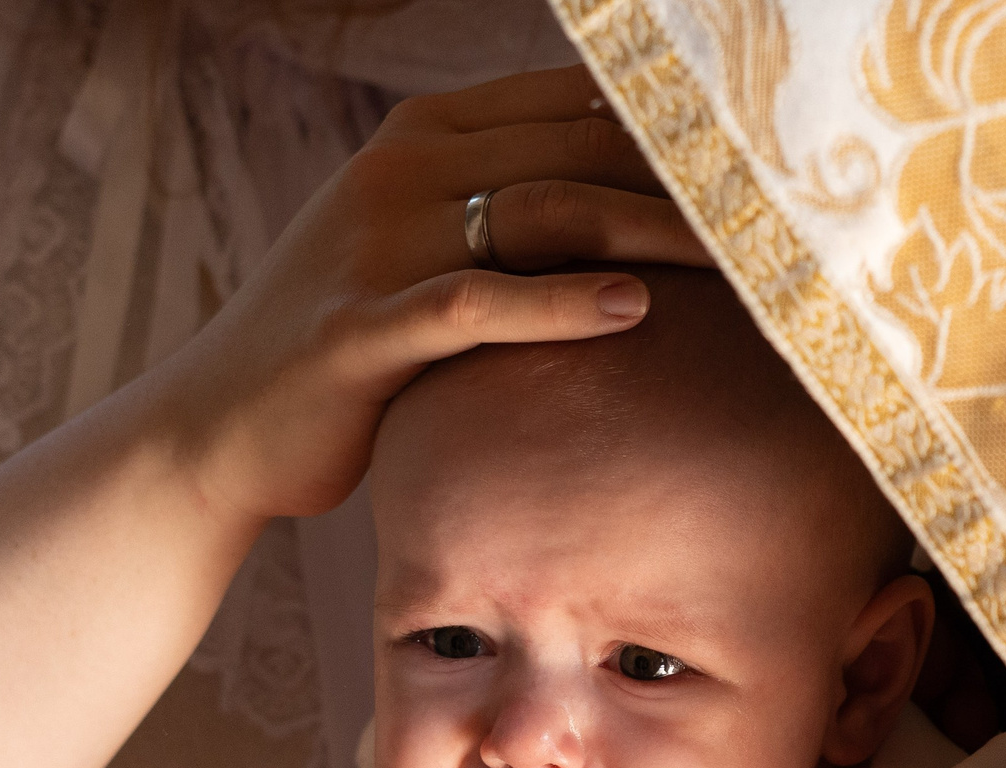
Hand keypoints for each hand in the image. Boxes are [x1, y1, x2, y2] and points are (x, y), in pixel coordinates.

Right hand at [148, 66, 712, 525]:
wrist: (224, 424)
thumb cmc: (357, 347)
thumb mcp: (432, 252)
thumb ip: (517, 209)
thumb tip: (643, 201)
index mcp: (428, 136)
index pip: (575, 104)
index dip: (672, 131)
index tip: (766, 166)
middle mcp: (402, 170)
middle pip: (574, 150)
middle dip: (683, 181)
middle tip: (781, 219)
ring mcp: (377, 243)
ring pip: (540, 212)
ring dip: (648, 231)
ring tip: (742, 263)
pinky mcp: (363, 327)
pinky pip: (476, 302)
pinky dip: (557, 304)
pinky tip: (632, 311)